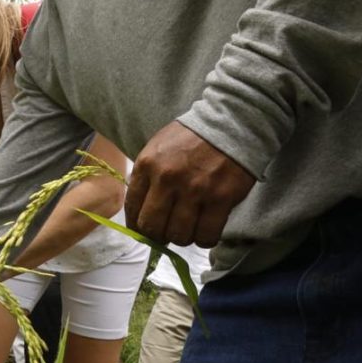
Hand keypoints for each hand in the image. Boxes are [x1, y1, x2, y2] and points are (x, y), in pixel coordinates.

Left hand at [124, 121, 255, 247]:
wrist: (229, 123)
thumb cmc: (190, 138)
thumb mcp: (157, 149)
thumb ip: (146, 177)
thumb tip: (139, 213)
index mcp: (147, 165)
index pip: (132, 208)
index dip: (136, 226)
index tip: (142, 230)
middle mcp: (167, 179)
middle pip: (153, 227)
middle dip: (157, 236)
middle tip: (166, 233)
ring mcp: (195, 190)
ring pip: (179, 236)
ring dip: (182, 238)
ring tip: (187, 229)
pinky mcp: (221, 199)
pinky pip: (207, 235)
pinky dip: (204, 239)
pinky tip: (205, 230)